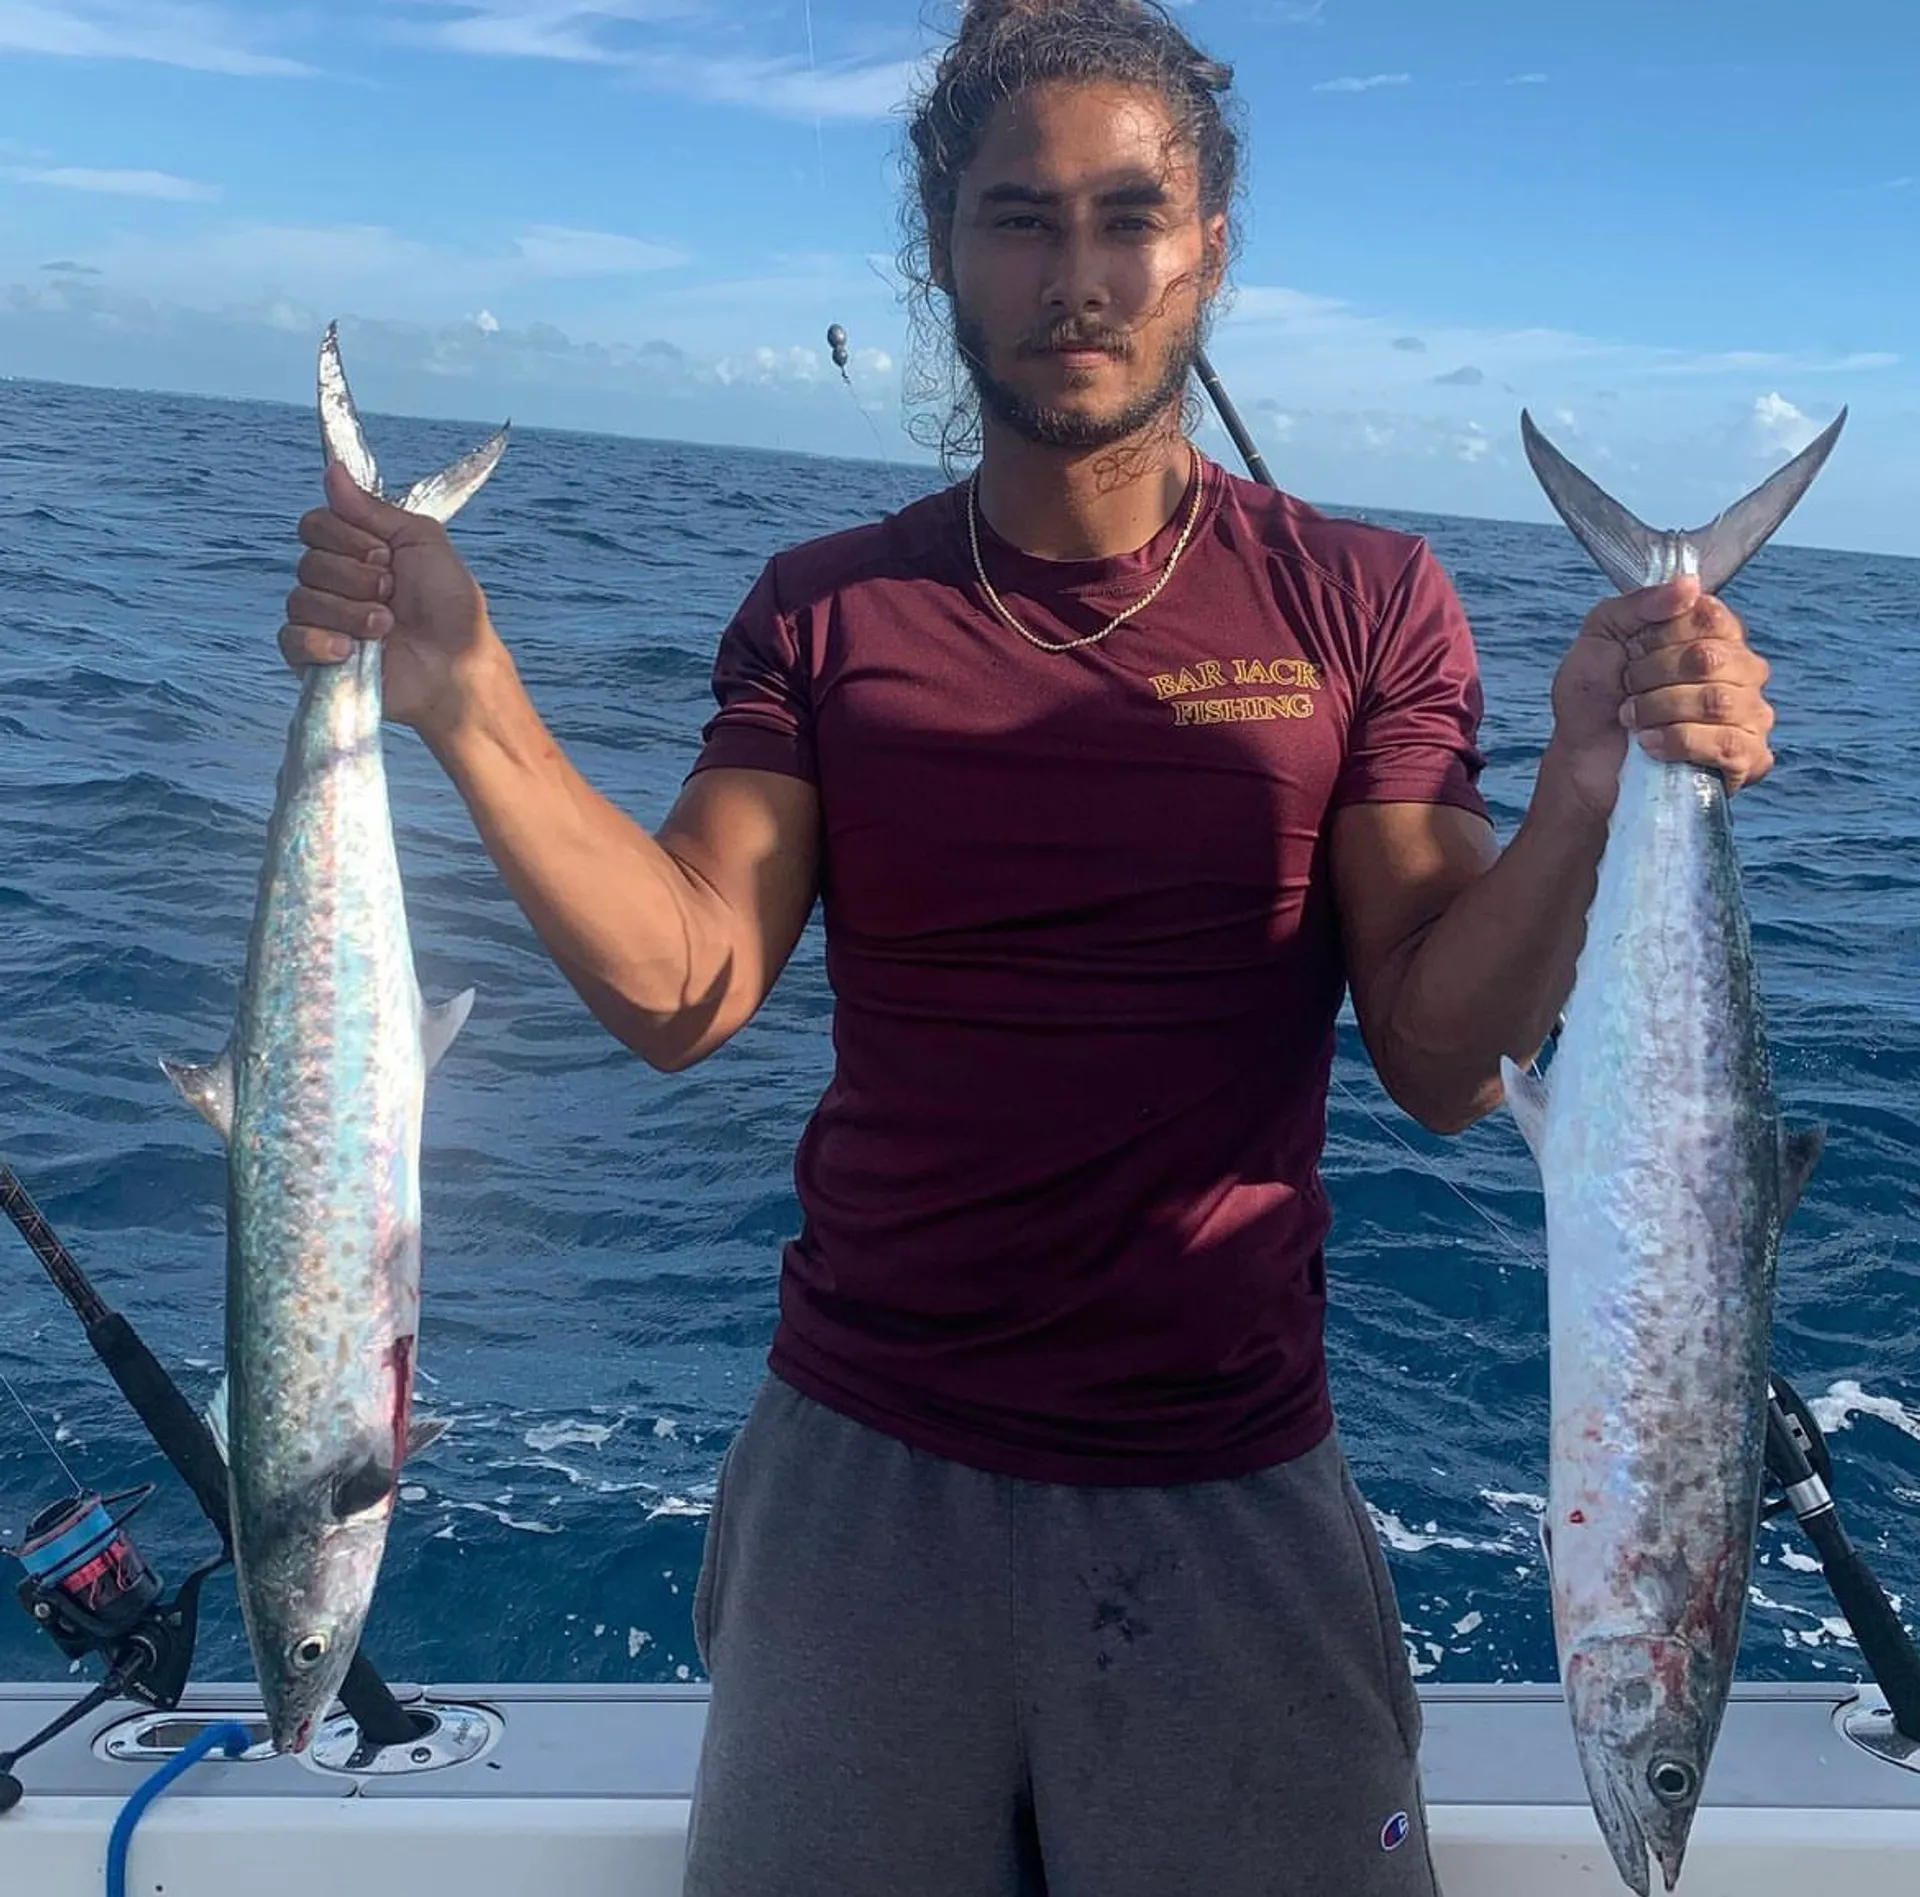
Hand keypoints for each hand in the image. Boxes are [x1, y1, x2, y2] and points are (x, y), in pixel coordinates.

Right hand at [280, 462, 507, 742]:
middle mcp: (336, 584)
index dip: (348, 538)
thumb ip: (373, 509)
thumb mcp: (422, 541)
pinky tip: (352, 650)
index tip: (386, 555)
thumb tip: (332, 470)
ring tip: (386, 626)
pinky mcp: (317, 660)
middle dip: (356, 577)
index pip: (315, 525)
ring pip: (301, 599)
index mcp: (356, 552)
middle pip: (308, 561)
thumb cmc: (451, 608)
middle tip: (392, 594)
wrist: (458, 666)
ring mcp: (324, 622)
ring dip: (350, 611)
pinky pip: (290, 639)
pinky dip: (320, 642)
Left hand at [1544, 575, 1775, 820]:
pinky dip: (1681, 743)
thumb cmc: (1595, 697)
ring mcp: (1750, 715)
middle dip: (1652, 677)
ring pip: (1718, 701)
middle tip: (1627, 692)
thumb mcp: (1601, 637)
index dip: (1660, 637)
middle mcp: (1742, 670)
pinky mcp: (1747, 759)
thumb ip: (1638, 604)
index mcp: (1714, 634)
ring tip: (1633, 721)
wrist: (1581, 759)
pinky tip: (1651, 746)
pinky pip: (1730, 744)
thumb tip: (1690, 585)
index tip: (1631, 653)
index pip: (1709, 616)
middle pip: (1710, 658)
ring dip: (1659, 711)